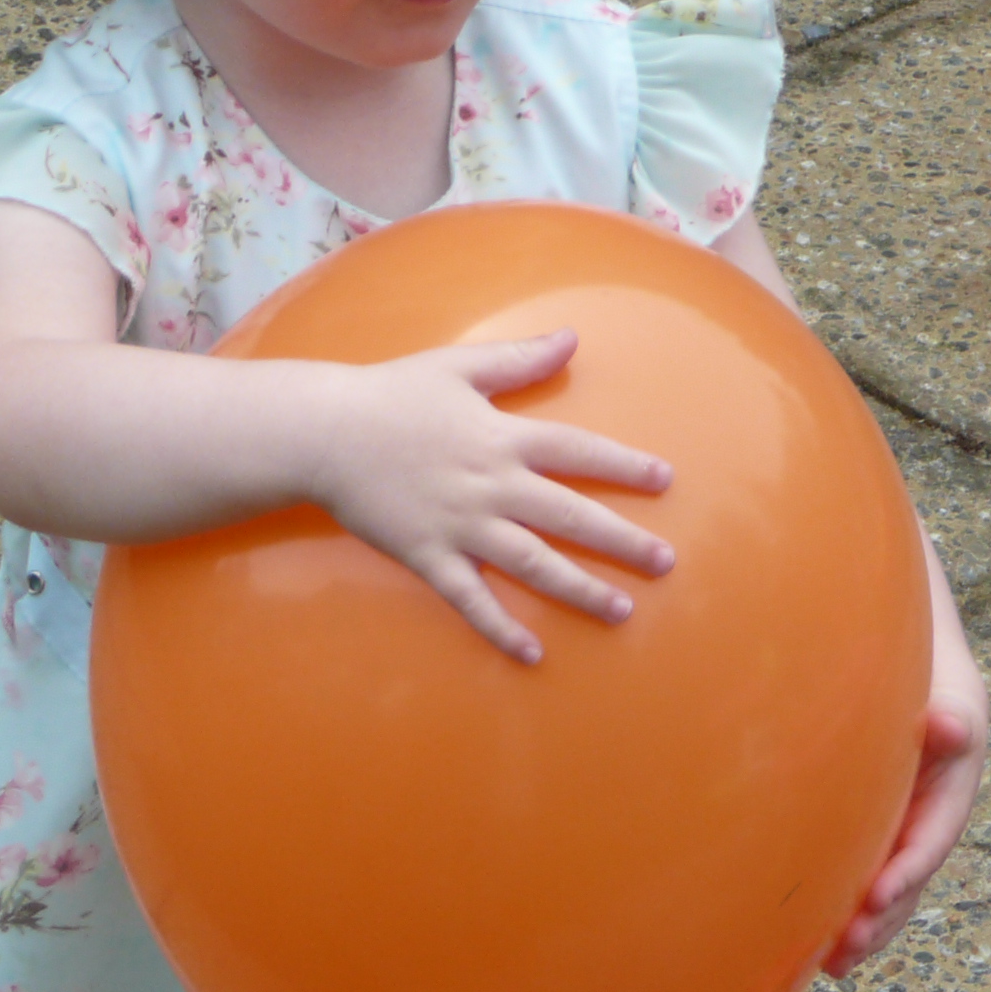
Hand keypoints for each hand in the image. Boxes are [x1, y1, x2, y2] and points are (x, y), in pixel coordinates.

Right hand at [311, 329, 673, 662]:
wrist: (325, 434)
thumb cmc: (392, 394)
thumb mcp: (459, 366)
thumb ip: (519, 360)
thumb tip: (572, 338)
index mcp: (504, 437)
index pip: (580, 453)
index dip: (625, 466)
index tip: (665, 480)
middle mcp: (493, 486)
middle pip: (571, 516)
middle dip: (623, 541)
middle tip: (665, 562)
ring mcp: (462, 527)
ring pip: (535, 565)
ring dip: (581, 590)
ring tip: (622, 610)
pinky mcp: (430, 557)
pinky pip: (472, 600)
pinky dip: (502, 629)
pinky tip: (533, 653)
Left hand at [823, 679, 988, 977]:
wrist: (917, 681)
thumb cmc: (929, 687)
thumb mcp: (946, 697)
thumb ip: (948, 719)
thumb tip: (947, 725)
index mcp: (949, 798)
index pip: (928, 842)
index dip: (906, 872)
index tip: (878, 897)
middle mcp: (927, 826)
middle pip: (906, 882)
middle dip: (880, 920)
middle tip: (846, 949)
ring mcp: (900, 836)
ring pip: (885, 893)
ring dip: (863, 930)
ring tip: (833, 964)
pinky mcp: (874, 839)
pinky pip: (863, 881)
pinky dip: (845, 914)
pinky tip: (817, 948)